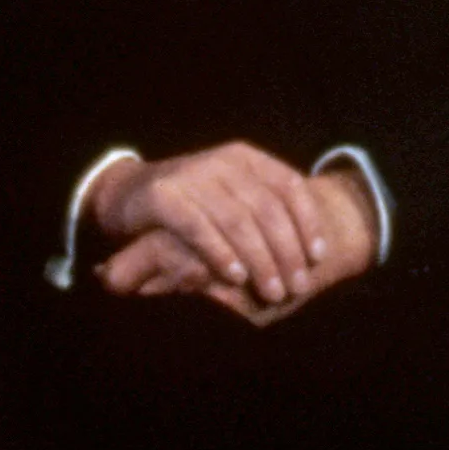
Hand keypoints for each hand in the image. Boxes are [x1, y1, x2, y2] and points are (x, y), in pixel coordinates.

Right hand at [88, 141, 339, 311]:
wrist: (130, 193)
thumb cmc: (195, 204)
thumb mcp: (234, 198)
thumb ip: (266, 213)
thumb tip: (316, 251)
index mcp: (247, 158)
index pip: (290, 186)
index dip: (309, 222)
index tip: (318, 258)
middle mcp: (222, 162)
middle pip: (268, 208)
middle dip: (287, 252)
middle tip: (297, 286)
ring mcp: (192, 176)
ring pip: (237, 221)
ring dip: (260, 260)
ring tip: (273, 291)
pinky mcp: (164, 195)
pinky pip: (199, 227)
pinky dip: (220, 253)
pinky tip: (235, 276)